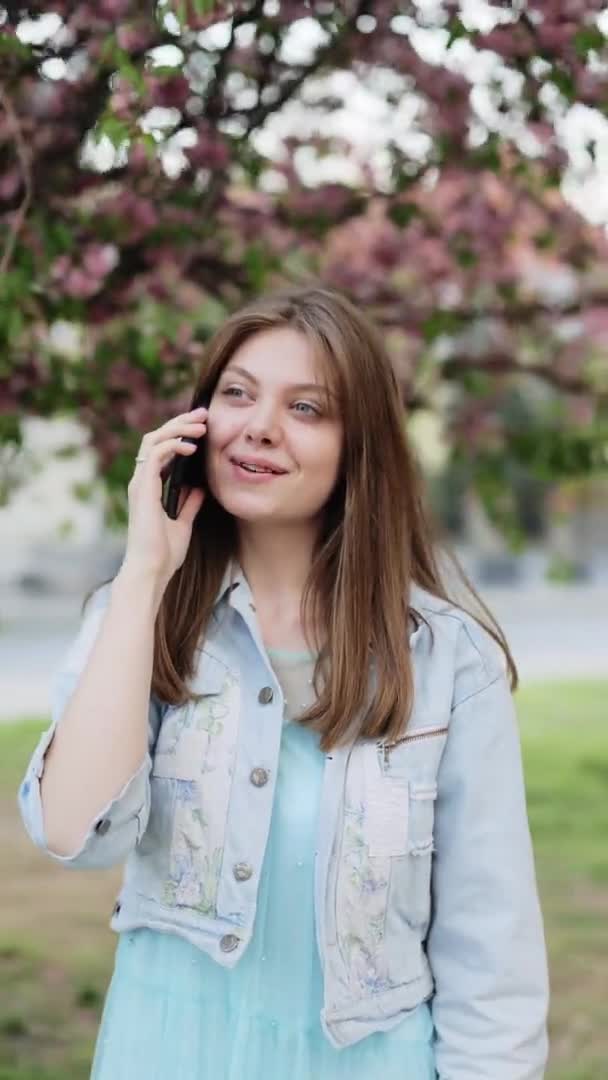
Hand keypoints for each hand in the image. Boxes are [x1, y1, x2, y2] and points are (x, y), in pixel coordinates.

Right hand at [120, 407, 207, 589]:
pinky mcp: (143, 488)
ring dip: (178, 428)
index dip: (180, 434)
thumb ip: (189, 504)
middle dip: (180, 422)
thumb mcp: (183, 523)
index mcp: (149, 488)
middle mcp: (141, 481)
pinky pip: (155, 455)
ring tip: (201, 425)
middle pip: (156, 438)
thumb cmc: (164, 553)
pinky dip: (174, 445)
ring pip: (154, 440)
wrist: (151, 570)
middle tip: (203, 414)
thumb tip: (200, 489)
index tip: (202, 426)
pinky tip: (192, 446)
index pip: (161, 449)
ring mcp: (140, 483)